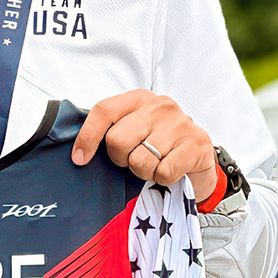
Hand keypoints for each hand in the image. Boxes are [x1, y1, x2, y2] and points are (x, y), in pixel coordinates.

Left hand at [71, 90, 218, 200]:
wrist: (200, 159)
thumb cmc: (160, 145)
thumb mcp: (135, 130)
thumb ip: (111, 131)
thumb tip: (78, 153)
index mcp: (139, 98)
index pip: (104, 111)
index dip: (87, 137)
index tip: (80, 159)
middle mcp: (160, 106)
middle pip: (117, 140)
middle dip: (122, 159)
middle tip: (136, 159)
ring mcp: (181, 123)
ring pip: (140, 160)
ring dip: (145, 171)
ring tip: (156, 164)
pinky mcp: (197, 144)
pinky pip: (163, 172)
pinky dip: (163, 179)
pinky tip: (171, 170)